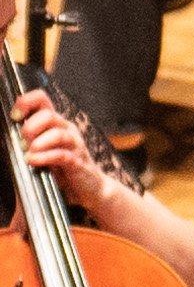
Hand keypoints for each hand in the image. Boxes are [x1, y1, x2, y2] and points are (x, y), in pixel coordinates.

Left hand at [10, 86, 105, 210]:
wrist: (91, 188)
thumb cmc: (65, 168)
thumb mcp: (46, 149)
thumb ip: (31, 139)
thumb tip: (9, 135)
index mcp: (57, 122)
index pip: (42, 99)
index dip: (25, 102)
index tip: (15, 117)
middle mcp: (67, 129)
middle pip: (48, 114)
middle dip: (31, 126)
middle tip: (23, 141)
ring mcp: (74, 145)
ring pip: (57, 133)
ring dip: (38, 141)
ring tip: (29, 151)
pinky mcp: (78, 162)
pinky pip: (61, 155)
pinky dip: (44, 157)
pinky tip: (34, 160)